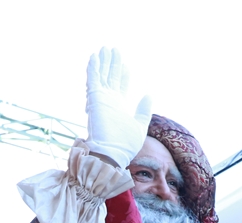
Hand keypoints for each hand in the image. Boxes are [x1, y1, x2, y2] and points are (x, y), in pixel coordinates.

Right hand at [84, 48, 152, 167]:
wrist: (112, 154)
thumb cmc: (125, 145)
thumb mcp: (140, 126)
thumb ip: (143, 111)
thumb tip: (148, 95)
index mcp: (119, 107)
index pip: (121, 86)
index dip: (123, 75)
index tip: (126, 66)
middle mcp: (109, 102)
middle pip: (111, 78)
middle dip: (113, 64)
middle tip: (114, 50)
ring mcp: (101, 99)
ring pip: (102, 75)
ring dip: (103, 62)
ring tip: (105, 48)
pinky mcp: (95, 98)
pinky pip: (93, 79)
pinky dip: (93, 68)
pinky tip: (94, 56)